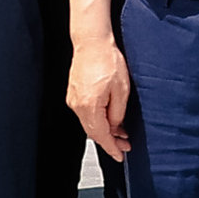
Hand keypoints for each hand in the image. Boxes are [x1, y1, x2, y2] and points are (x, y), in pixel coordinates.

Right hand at [67, 36, 131, 157]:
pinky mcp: (74, 94)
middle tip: (125, 144)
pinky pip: (86, 114)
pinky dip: (98, 119)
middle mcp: (77, 106)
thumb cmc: (107, 60)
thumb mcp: (122, 89)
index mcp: (90, 106)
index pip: (101, 136)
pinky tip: (109, 118)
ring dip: (105, 130)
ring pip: (90, 123)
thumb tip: (116, 126)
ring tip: (121, 132)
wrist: (92, 42)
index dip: (112, 148)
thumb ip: (118, 112)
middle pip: (94, 132)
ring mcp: (73, 100)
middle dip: (110, 141)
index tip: (120, 156)